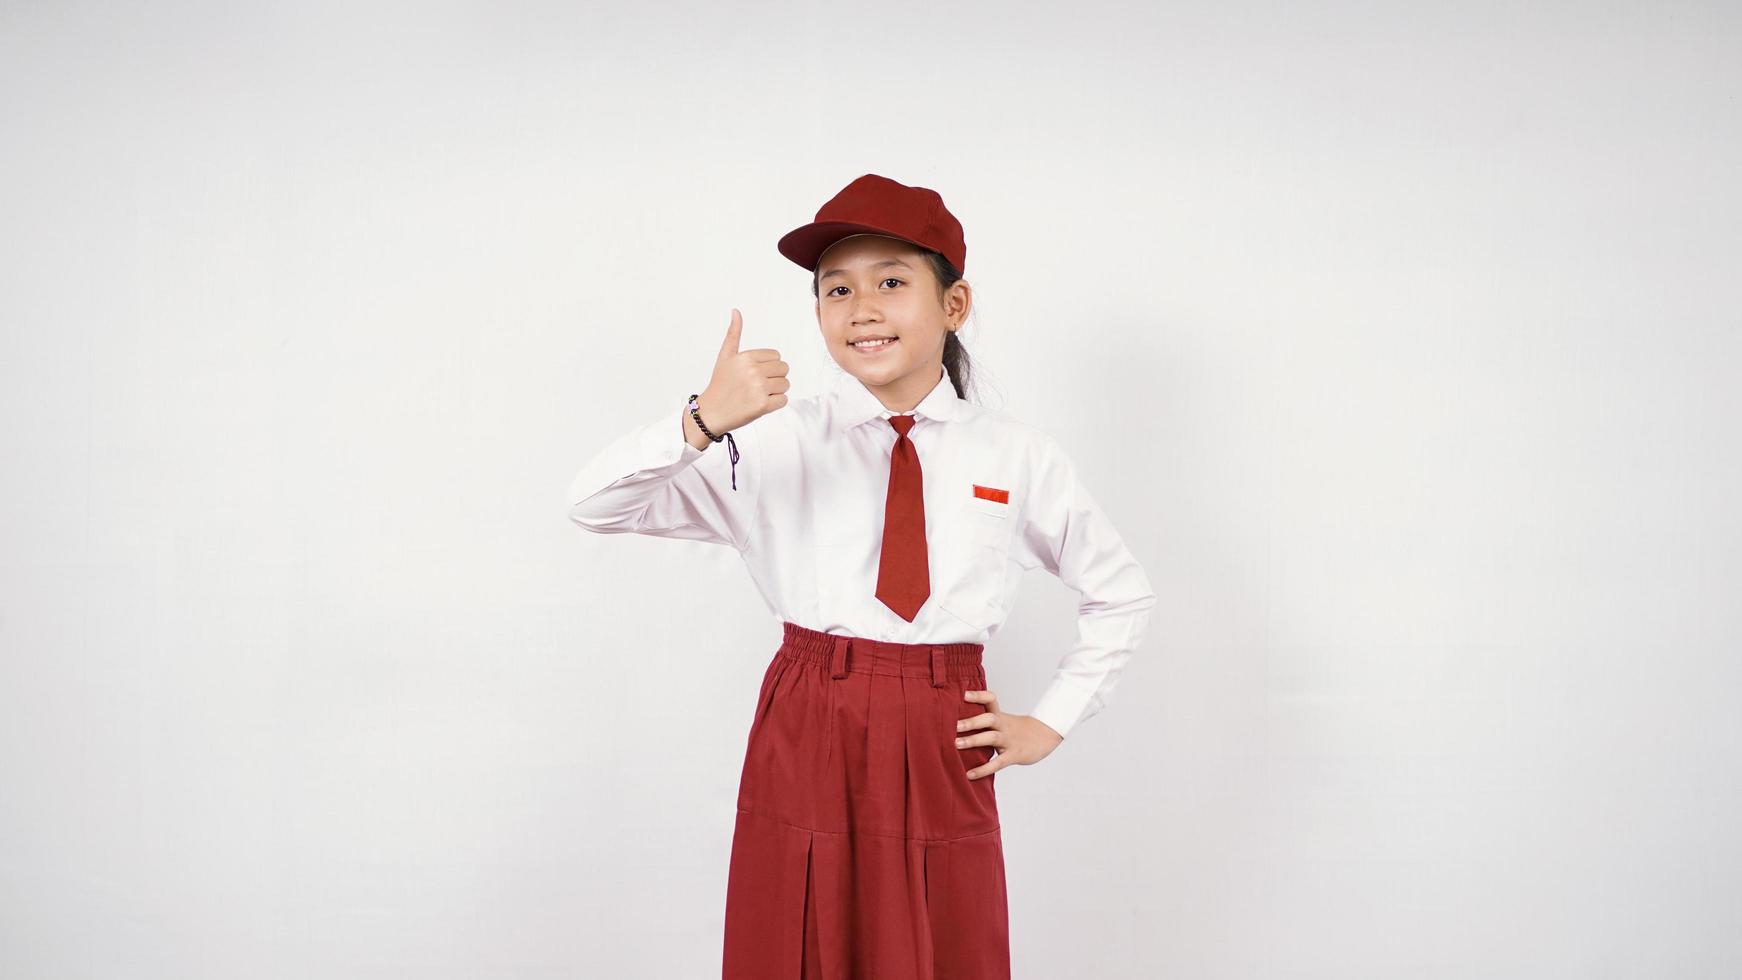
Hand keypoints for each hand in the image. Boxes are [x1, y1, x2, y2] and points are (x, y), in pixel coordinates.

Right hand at [699, 308, 789, 433]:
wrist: (711, 412)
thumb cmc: (720, 383)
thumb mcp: (725, 356)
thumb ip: (733, 334)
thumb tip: (736, 311)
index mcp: (747, 357)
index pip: (776, 356)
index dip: (768, 366)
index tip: (754, 374)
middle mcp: (753, 371)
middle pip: (784, 369)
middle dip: (774, 377)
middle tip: (758, 385)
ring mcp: (759, 389)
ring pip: (785, 384)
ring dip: (776, 391)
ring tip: (758, 394)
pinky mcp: (763, 405)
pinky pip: (784, 400)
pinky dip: (776, 403)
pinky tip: (760, 403)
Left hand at [954, 689, 1063, 779]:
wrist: (1045, 736)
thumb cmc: (1017, 730)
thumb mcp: (1004, 720)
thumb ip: (985, 721)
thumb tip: (958, 724)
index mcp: (1000, 716)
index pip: (991, 700)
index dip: (979, 696)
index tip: (964, 694)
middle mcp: (1004, 726)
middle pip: (989, 719)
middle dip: (972, 722)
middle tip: (954, 725)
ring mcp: (1009, 740)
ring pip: (992, 738)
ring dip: (974, 740)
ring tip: (956, 744)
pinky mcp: (1014, 755)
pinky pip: (997, 763)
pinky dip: (983, 769)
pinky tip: (970, 774)